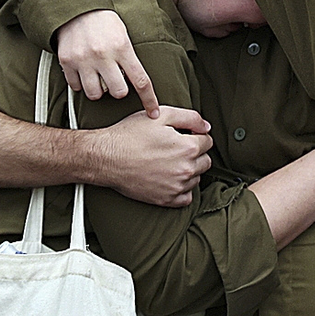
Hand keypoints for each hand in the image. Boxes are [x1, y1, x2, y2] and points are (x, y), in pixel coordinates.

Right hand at [56, 10, 158, 113]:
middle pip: (118, 92)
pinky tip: (83, 72)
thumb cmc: (104, 22)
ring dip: (99, 90)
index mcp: (122, 47)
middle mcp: (103, 55)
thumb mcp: (123, 35)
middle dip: (119, 90)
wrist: (76, 8)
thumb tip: (137, 83)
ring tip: (98, 77)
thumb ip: (129, 57)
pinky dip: (81, 84)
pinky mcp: (67, 62)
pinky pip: (76, 87)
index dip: (149, 100)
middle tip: (115, 80)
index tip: (154, 113)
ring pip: (95, 94)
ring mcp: (83, 59)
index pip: (141, 80)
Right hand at [92, 105, 212, 206]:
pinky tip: (169, 178)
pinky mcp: (166, 200)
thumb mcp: (160, 115)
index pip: (208, 141)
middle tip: (175, 148)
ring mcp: (176, 187)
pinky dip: (182, 189)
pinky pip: (186, 197)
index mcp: (188, 148)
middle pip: (205, 161)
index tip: (182, 135)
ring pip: (196, 178)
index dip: (196, 135)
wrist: (106, 157)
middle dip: (195, 153)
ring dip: (189, 170)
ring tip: (168, 161)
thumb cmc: (131, 134)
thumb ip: (190, 118)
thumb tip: (207, 127)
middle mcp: (186, 170)